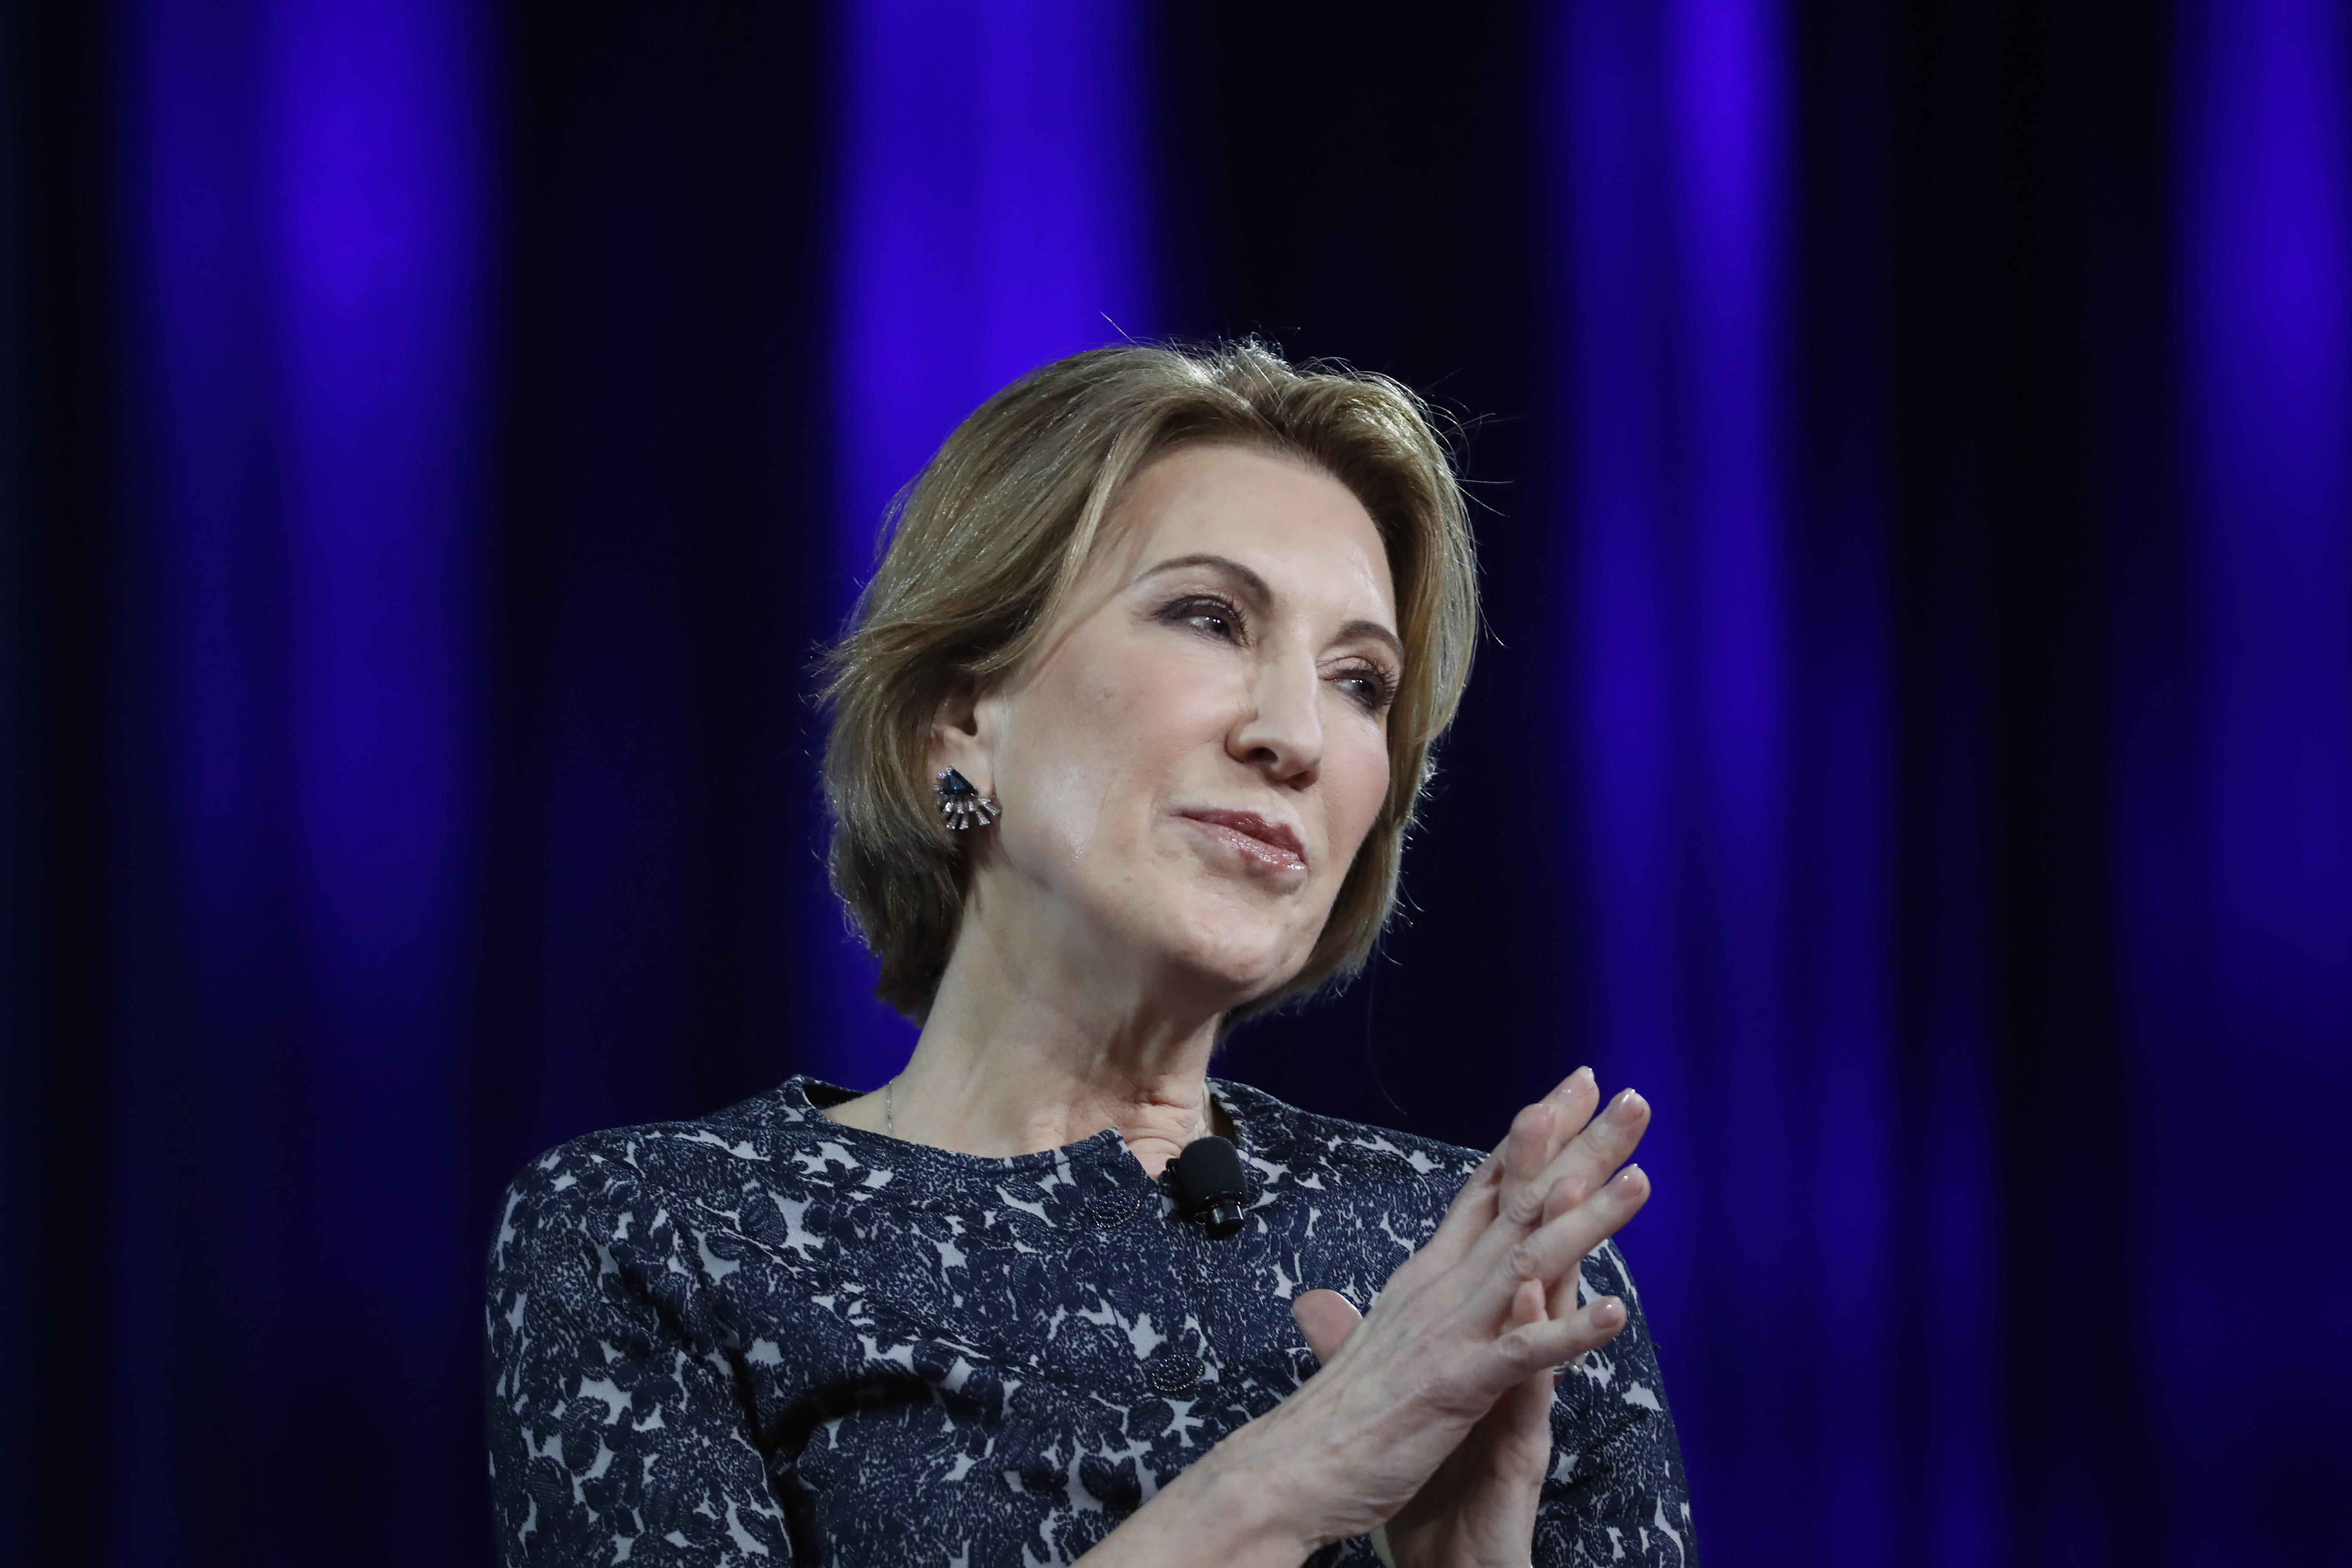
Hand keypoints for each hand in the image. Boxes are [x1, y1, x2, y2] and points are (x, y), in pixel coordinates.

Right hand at [1288, 1070, 1652, 1566]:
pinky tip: (1616, 1313)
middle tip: (1629, 1098)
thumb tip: (1319, 1302)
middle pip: (1521, 1201)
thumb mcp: (1354, 1348)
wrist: (1292, 1468)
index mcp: (1427, 1277)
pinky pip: (1523, 1354)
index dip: (1534, 1136)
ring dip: (1590, 1219)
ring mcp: (1451, 1332)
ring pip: (1531, 1260)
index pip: (1490, 1188)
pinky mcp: (1458, 1385)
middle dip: (1579, 1147)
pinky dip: (1569, 1331)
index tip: (1574, 1089)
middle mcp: (1442, 1288)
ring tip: (1641, 1179)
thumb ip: (1352, 1317)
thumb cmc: (1333, 1415)